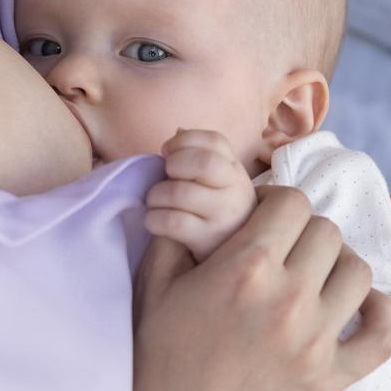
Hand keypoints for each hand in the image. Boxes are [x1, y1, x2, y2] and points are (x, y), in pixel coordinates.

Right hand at [91, 186, 390, 390]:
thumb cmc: (156, 362)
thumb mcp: (154, 287)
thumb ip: (176, 234)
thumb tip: (192, 200)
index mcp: (244, 267)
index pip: (292, 202)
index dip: (278, 202)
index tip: (265, 218)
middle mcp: (287, 297)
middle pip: (328, 231)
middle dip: (306, 233)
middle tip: (287, 250)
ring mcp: (314, 341)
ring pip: (359, 272)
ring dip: (339, 267)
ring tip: (317, 278)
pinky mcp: (329, 380)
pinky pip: (381, 336)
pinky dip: (379, 317)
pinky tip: (359, 310)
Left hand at [145, 129, 256, 261]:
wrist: (236, 258)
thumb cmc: (216, 211)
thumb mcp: (217, 182)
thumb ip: (199, 157)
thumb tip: (178, 132)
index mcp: (235, 170)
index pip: (214, 140)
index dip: (184, 141)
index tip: (168, 152)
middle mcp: (236, 190)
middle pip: (203, 162)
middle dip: (174, 163)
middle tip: (165, 176)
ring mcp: (224, 216)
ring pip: (180, 193)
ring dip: (156, 194)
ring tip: (155, 201)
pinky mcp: (208, 241)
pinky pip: (173, 222)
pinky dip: (154, 218)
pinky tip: (154, 220)